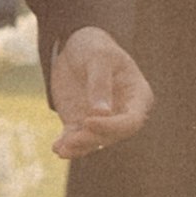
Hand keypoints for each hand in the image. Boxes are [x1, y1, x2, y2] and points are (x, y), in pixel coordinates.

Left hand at [47, 27, 151, 157]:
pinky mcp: (81, 122)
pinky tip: (57, 148)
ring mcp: (102, 120)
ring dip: (79, 147)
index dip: (113, 126)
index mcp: (137, 96)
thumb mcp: (99, 58)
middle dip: (92, 138)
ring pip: (94, 140)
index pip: (131, 121)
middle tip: (71, 140)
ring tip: (62, 149)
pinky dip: (67, 145)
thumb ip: (100, 83)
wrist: (76, 47)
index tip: (89, 121)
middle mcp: (123, 113)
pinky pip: (76, 138)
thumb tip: (102, 113)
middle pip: (112, 135)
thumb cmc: (95, 47)